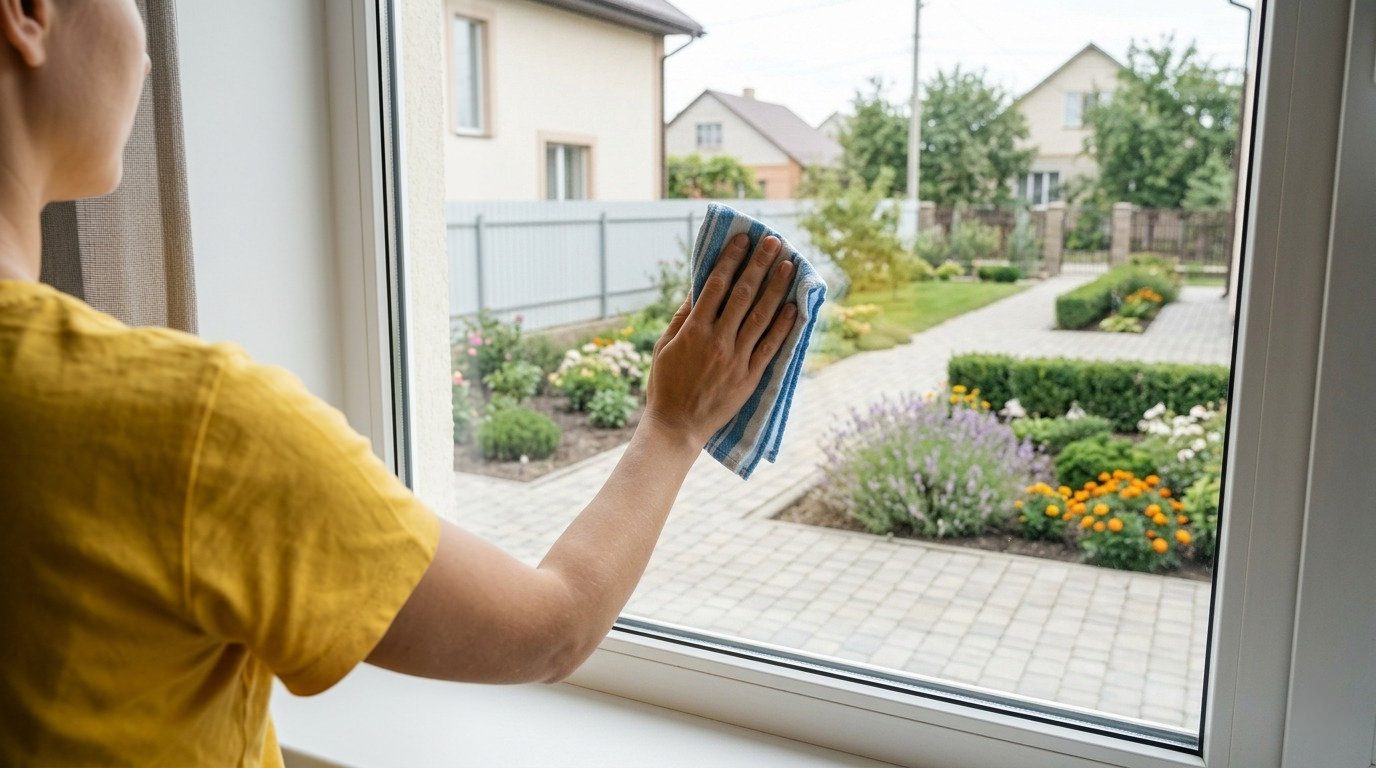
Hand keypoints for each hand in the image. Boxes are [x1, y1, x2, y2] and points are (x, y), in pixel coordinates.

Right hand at [642, 233, 797, 448]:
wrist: (677, 425)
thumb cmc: (666, 384)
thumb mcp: (664, 347)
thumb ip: (682, 317)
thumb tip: (697, 288)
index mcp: (694, 330)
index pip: (716, 286)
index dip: (730, 259)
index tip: (742, 239)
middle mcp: (717, 340)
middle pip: (743, 294)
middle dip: (760, 265)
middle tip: (774, 242)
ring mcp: (736, 359)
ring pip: (761, 316)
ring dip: (776, 288)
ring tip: (789, 265)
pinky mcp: (749, 377)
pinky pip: (770, 346)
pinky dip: (783, 326)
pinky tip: (794, 307)